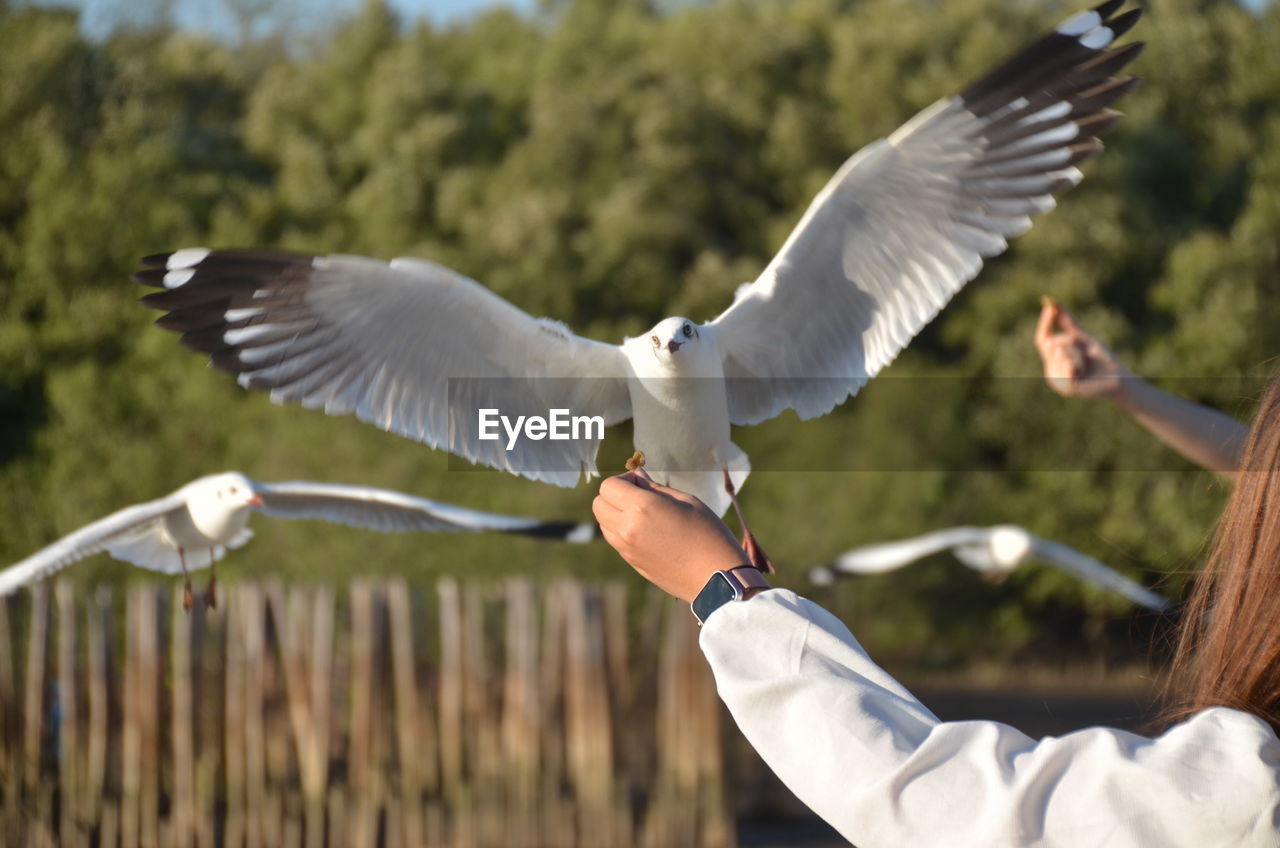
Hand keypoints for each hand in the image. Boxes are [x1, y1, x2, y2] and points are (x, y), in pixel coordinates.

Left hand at [593, 473, 754, 602]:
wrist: (716, 578)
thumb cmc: (708, 534)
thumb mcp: (686, 501)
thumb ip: (655, 488)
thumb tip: (637, 476)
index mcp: (641, 508)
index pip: (608, 486)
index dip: (623, 479)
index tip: (641, 483)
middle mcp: (627, 528)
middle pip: (598, 504)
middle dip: (614, 495)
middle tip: (640, 496)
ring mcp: (627, 549)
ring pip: (603, 523)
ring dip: (615, 513)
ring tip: (644, 515)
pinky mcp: (632, 563)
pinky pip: (615, 540)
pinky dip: (622, 530)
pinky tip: (648, 531)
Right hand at [1034, 299, 1131, 401]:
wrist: (1119, 380)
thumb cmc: (1102, 360)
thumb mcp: (1084, 339)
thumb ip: (1069, 324)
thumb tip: (1055, 305)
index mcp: (1054, 360)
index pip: (1042, 339)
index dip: (1045, 324)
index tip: (1050, 309)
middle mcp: (1052, 371)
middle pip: (1051, 344)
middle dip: (1070, 343)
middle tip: (1084, 353)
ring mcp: (1057, 381)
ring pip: (1060, 354)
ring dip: (1077, 355)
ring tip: (1086, 365)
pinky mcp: (1066, 388)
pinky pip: (1068, 365)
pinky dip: (1079, 364)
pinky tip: (1086, 372)